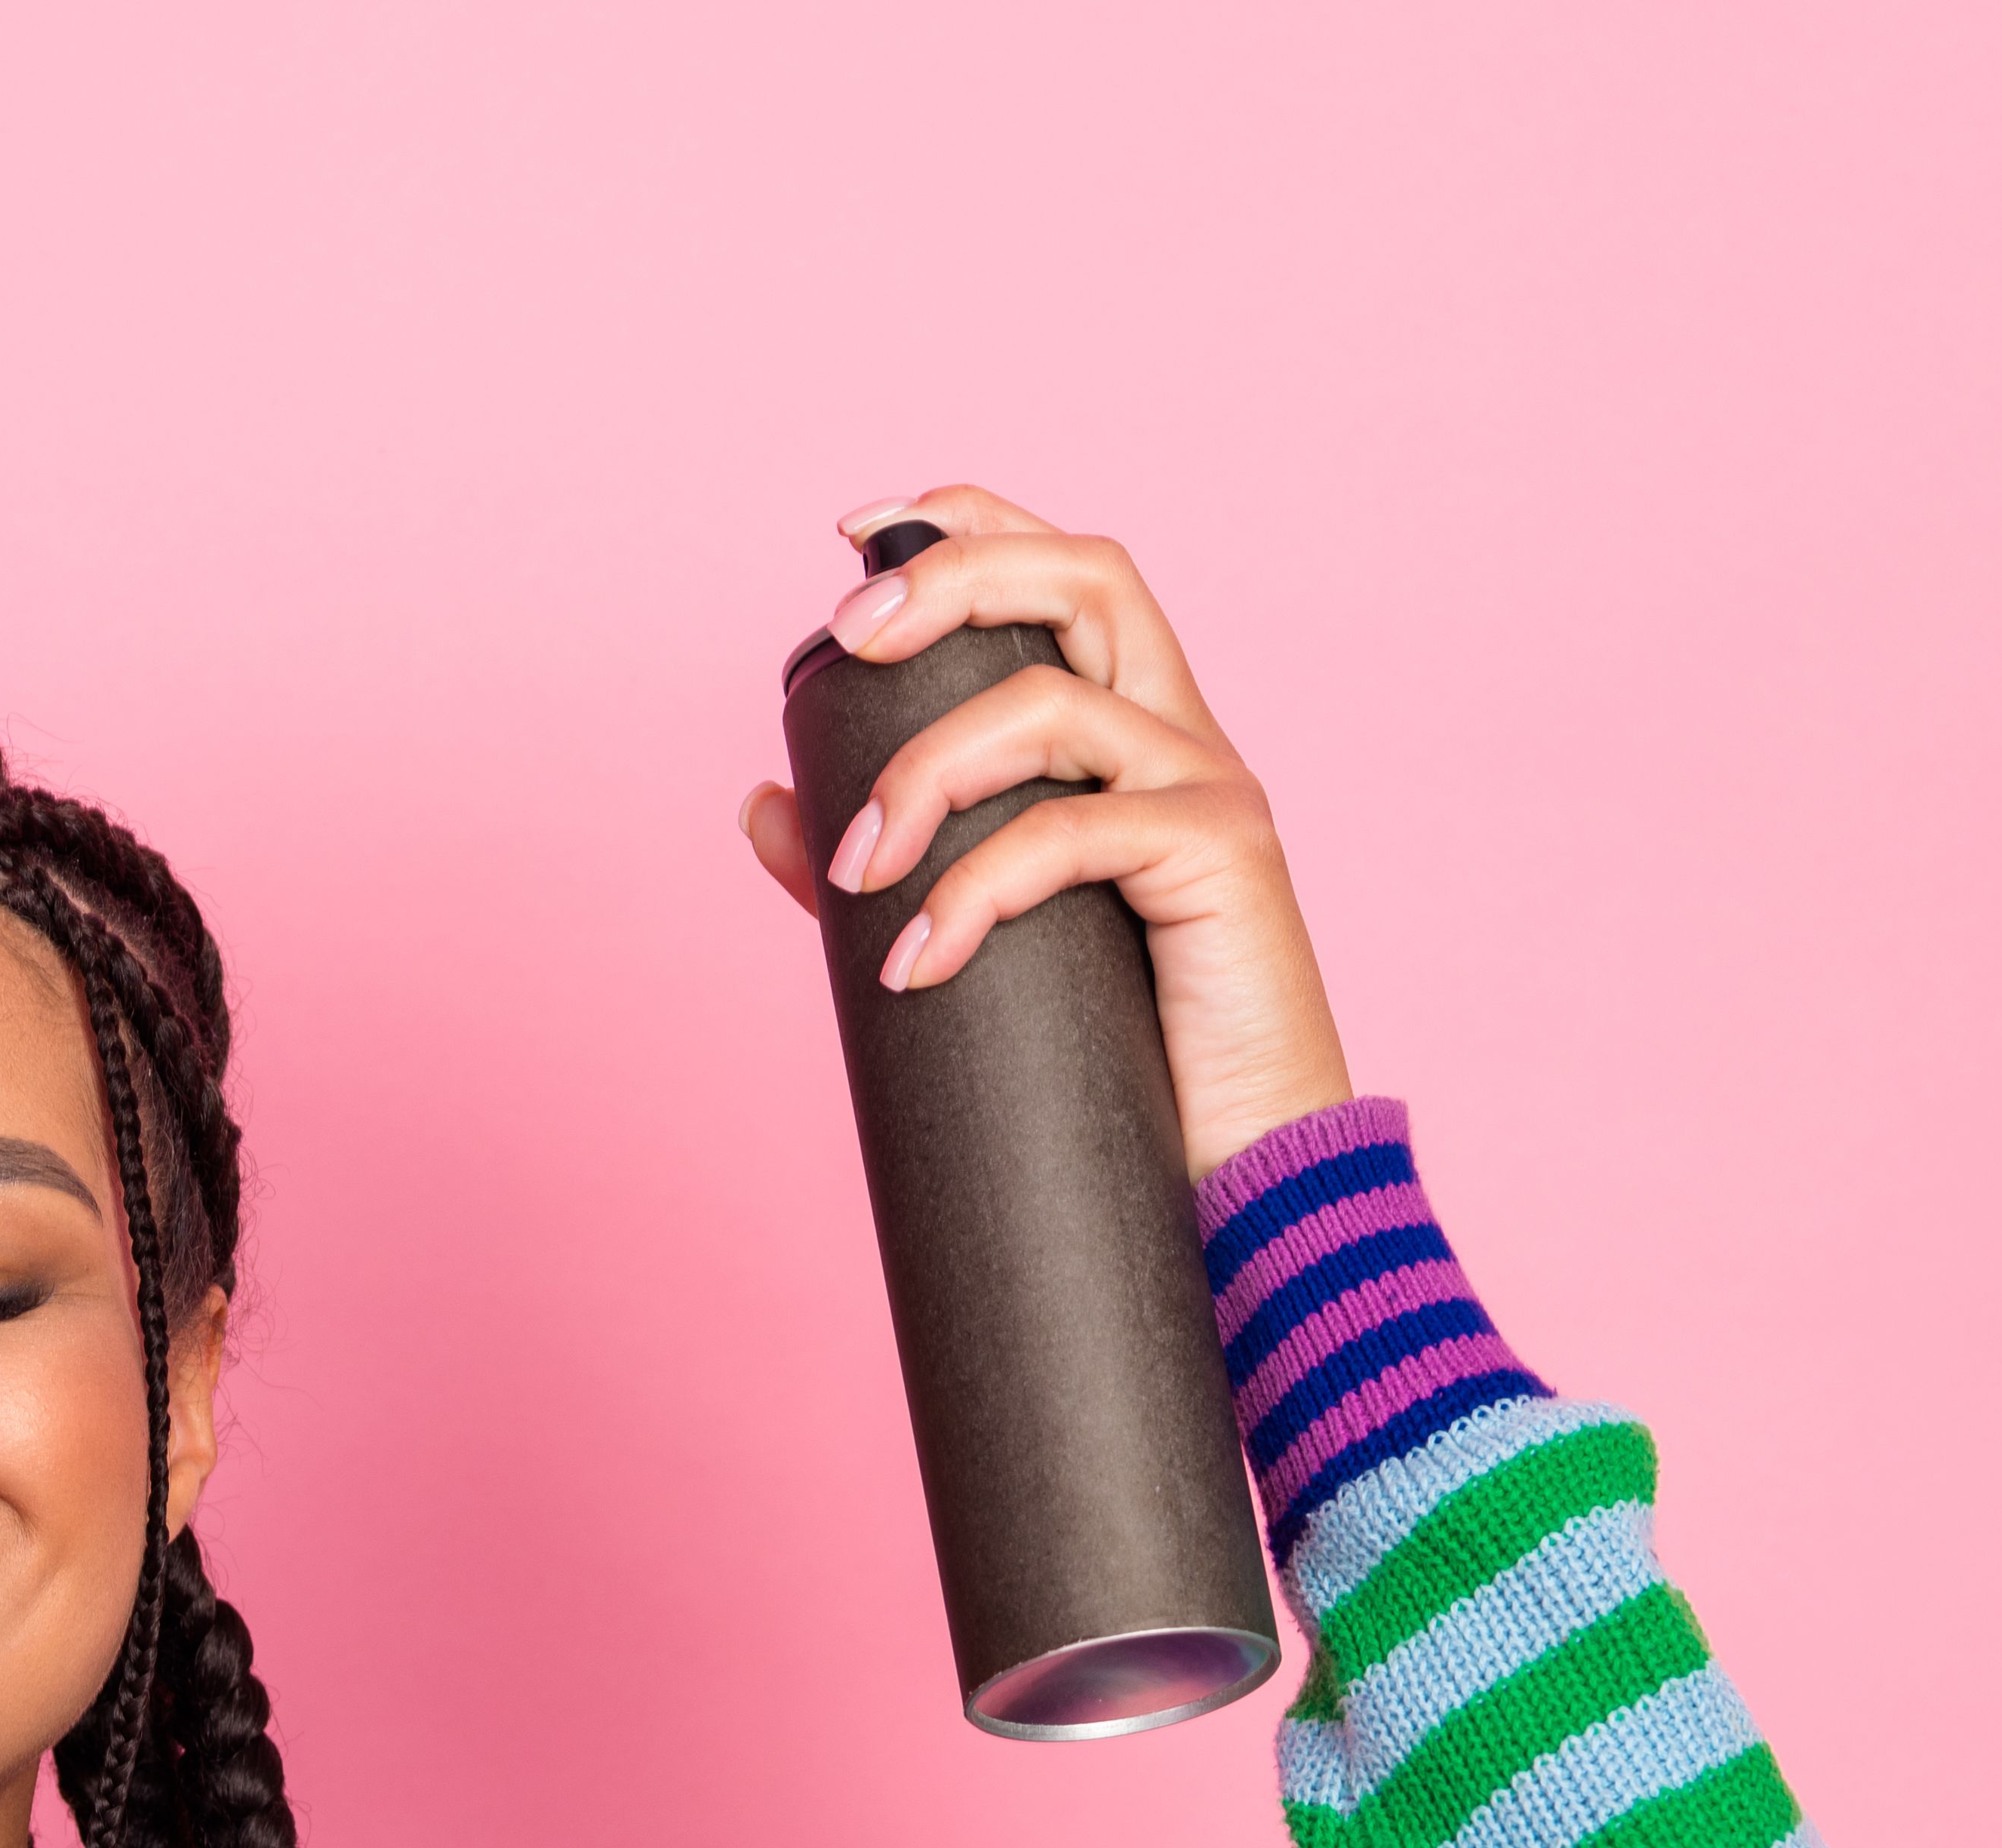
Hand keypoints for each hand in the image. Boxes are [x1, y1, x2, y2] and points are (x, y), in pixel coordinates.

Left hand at [741, 486, 1355, 1178]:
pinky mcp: (1225, 860)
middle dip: (951, 577)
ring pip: (1055, 705)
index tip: (857, 532)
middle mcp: (1183, 736)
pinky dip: (974, 887)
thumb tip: (761, 804)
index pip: (1068, 572)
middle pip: (1086, 575)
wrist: (1240, 1172)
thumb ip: (884, 862)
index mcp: (1136, 730)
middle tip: (845, 635)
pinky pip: (1073, 832)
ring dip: (927, 771)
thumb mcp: (981, 936)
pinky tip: (916, 962)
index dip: (971, 522)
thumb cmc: (1124, 1057)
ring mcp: (1212, 790)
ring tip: (854, 875)